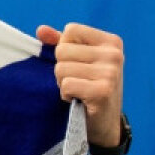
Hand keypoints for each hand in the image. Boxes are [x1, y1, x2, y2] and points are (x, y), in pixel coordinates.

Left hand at [37, 23, 123, 148]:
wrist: (103, 124)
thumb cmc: (89, 87)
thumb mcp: (78, 61)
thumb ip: (59, 43)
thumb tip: (41, 30)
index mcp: (111, 42)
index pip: (71, 30)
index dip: (65, 48)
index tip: (78, 64)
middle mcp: (114, 55)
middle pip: (62, 50)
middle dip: (62, 68)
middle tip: (78, 81)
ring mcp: (110, 73)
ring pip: (61, 68)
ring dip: (63, 83)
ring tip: (78, 91)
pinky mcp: (102, 91)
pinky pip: (66, 84)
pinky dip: (66, 94)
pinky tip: (78, 100)